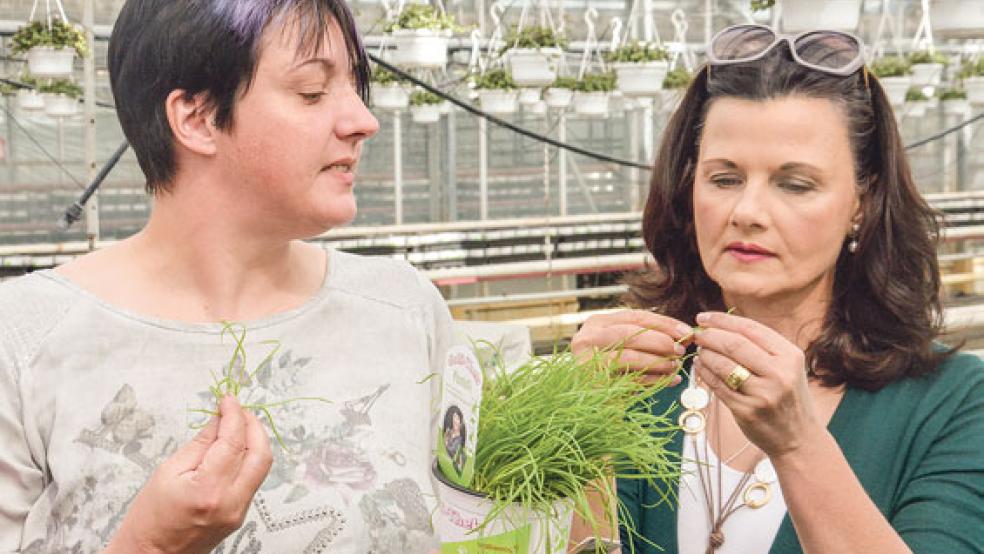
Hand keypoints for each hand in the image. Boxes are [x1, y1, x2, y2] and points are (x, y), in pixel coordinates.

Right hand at [105, 396, 272, 553]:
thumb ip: (199, 444)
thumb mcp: (167, 472)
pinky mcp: (240, 516)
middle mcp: (231, 502)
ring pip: (261, 466)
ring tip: (237, 425)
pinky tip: (234, 448)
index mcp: (208, 490)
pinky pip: (252, 480)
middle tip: (238, 410)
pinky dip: (248, 458)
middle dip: (253, 425)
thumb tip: (219, 420)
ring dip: (254, 441)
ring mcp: (239, 511)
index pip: (233, 442)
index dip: (234, 415)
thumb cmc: (149, 520)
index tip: (228, 400)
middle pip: (260, 454)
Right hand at [571, 310, 693, 383]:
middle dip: (661, 341)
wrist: (582, 400)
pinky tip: (670, 381)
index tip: (686, 331)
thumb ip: (645, 337)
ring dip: (658, 361)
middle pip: (630, 334)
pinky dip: (654, 380)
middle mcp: (586, 339)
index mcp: (596, 323)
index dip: (664, 323)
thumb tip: (683, 335)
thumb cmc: (608, 369)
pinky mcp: (593, 384)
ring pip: (629, 357)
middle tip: (680, 350)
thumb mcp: (623, 346)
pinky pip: (629, 380)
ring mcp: (586, 361)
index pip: (635, 316)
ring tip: (675, 366)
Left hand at [692, 311, 822, 458]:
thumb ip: (762, 346)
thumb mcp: (787, 367)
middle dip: (709, 336)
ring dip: (705, 355)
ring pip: (723, 365)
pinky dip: (705, 374)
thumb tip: (721, 325)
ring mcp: (763, 394)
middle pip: (734, 345)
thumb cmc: (787, 396)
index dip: (722, 320)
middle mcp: (779, 373)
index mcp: (790, 356)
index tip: (703, 317)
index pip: (750, 329)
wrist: (799, 438)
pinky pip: (718, 386)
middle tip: (696, 334)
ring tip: (699, 351)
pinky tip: (700, 367)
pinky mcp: (747, 411)